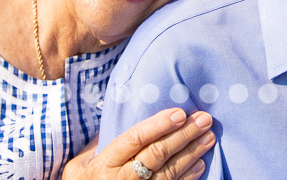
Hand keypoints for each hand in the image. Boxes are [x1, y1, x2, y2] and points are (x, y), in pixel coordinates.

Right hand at [63, 108, 214, 179]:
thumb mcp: (78, 168)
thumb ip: (95, 145)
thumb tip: (115, 118)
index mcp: (105, 164)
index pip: (135, 139)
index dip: (158, 125)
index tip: (179, 113)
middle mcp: (122, 179)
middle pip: (157, 153)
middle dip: (183, 135)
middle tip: (204, 119)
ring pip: (169, 171)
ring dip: (192, 153)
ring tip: (209, 137)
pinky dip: (188, 177)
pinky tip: (201, 164)